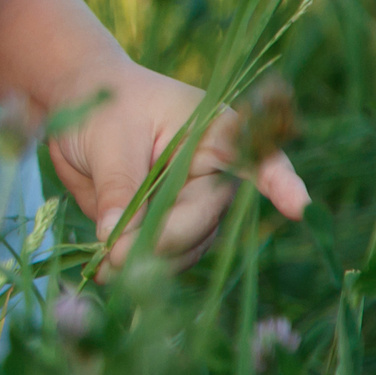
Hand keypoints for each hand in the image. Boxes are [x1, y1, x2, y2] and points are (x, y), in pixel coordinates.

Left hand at [47, 58, 309, 268]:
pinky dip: (134, 266)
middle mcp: (214, 174)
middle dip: (166, 240)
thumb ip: (120, 185)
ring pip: (187, 246)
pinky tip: (104, 271)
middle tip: (116, 253)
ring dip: (149, 261)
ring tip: (104, 264)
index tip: (298, 206)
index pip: (260, 160)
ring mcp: (191, 203)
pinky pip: (161, 254)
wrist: (77, 103)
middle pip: (206, 219)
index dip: (282, 184)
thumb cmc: (102, 104)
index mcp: (215, 135)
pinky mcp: (166, 224)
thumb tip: (118, 238)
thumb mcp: (109, 136)